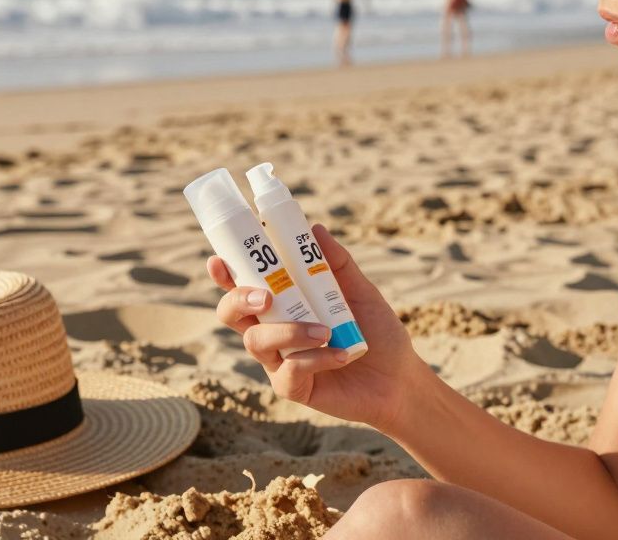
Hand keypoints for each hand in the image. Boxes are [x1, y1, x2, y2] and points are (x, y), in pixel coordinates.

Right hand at [208, 224, 431, 432]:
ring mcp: (279, 361)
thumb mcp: (361, 292)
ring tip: (325, 331)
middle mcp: (273, 330)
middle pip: (231, 313)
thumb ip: (338, 263)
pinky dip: (315, 359)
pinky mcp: (292, 388)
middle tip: (265, 296)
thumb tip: (315, 229)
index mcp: (283, 303)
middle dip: (238, 300)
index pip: (243, 286)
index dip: (224, 274)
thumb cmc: (377, 332)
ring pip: (256, 342)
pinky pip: (288, 371)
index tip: (217, 260)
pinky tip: (341, 355)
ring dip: (287, 331)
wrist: (400, 378)